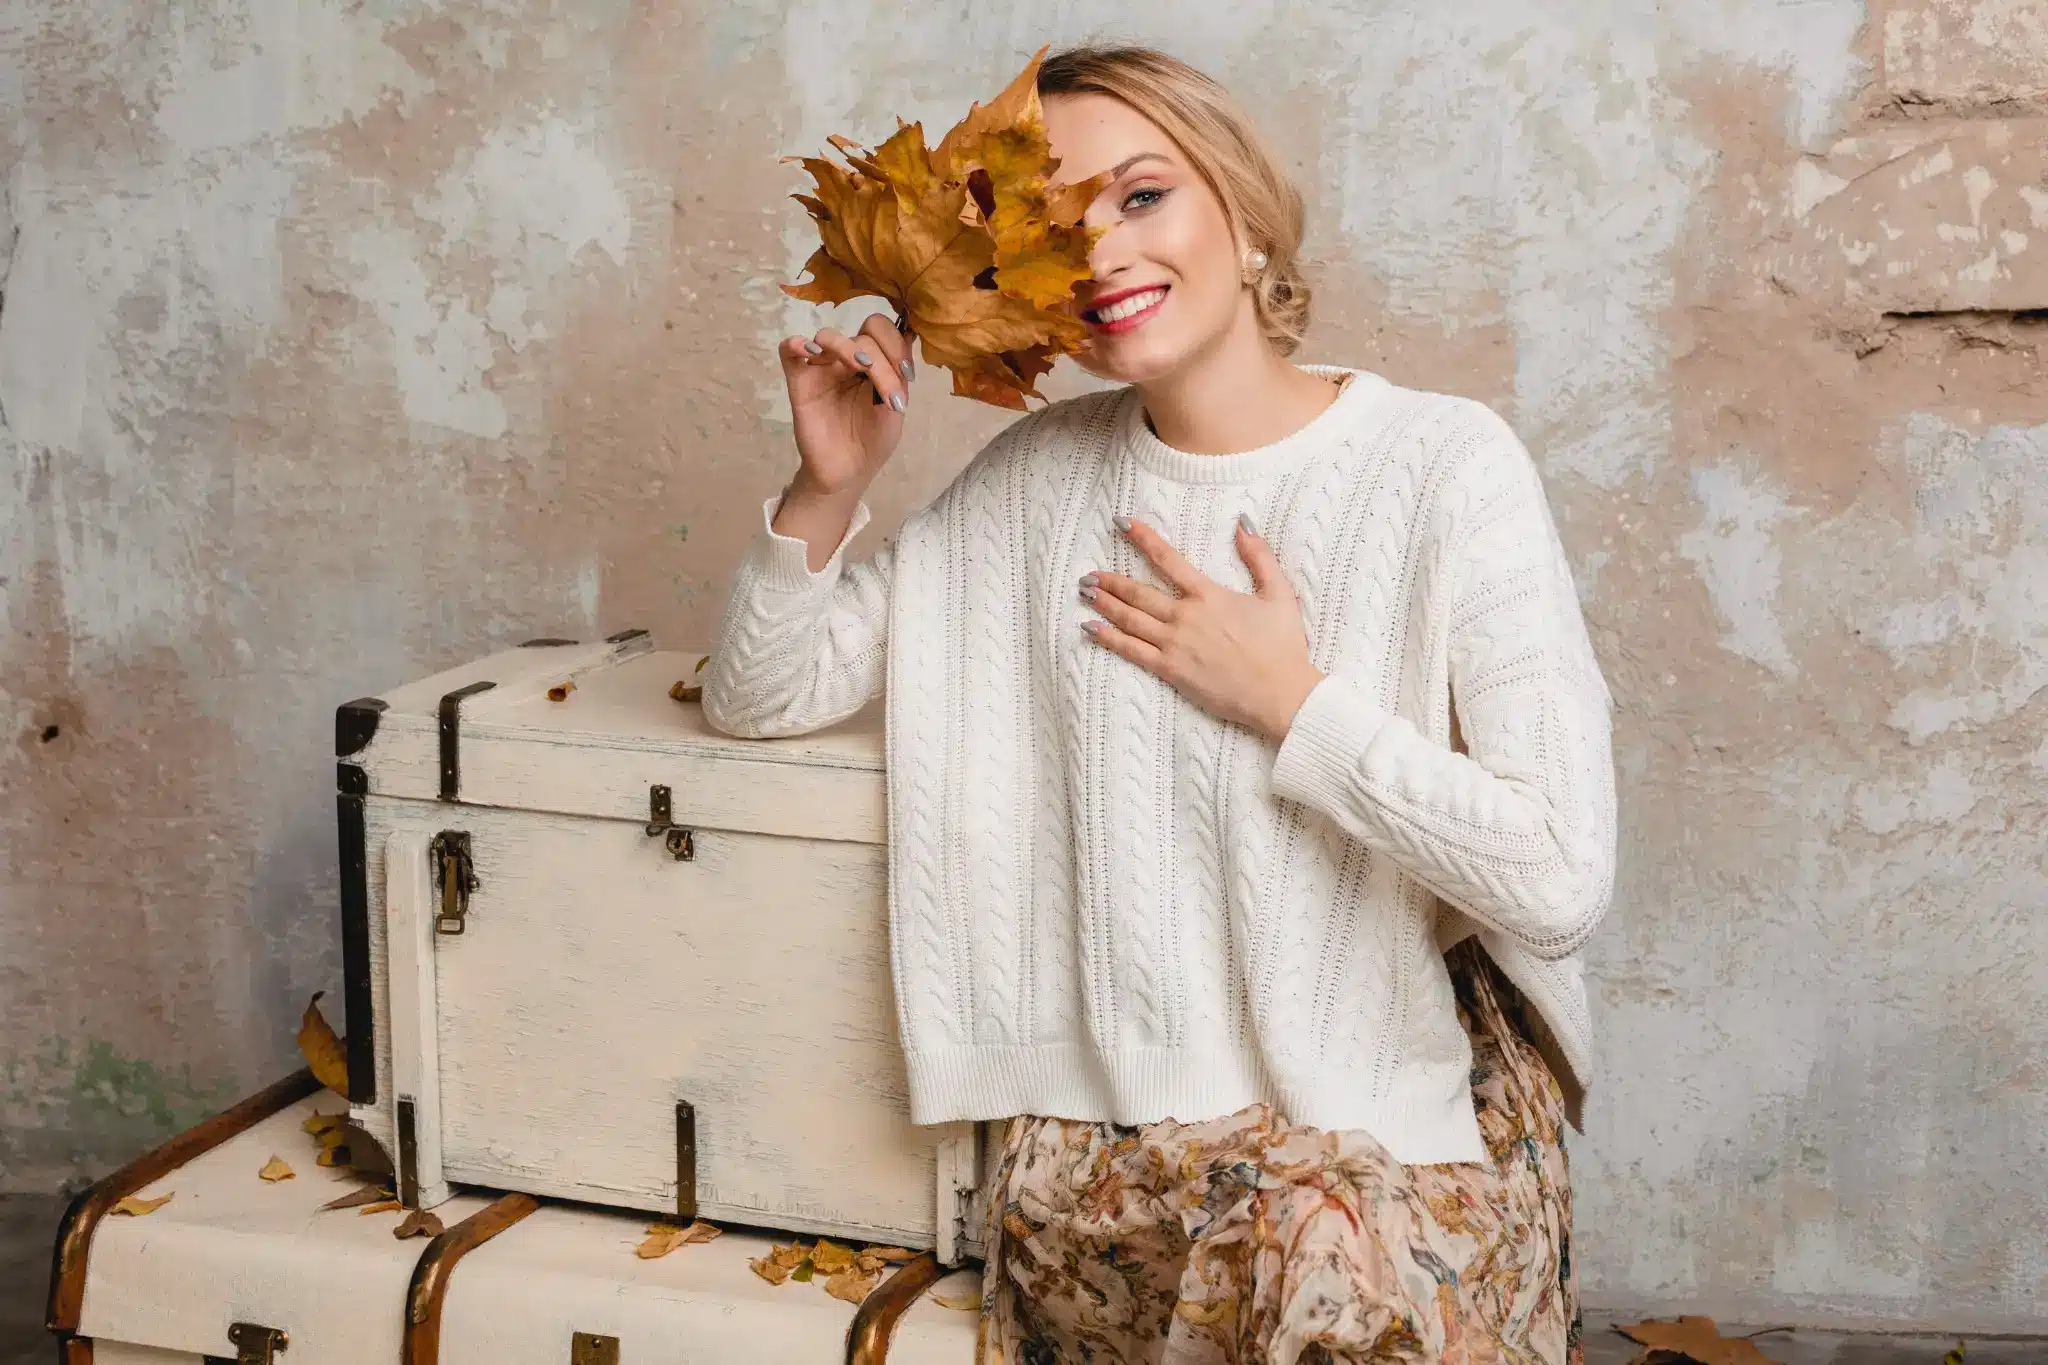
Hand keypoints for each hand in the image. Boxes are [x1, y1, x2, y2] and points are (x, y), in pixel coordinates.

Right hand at [778, 312, 914, 499]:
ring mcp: (822, 369)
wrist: (848, 472)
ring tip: (861, 367)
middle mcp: (847, 361)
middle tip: (888, 392)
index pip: (881, 332)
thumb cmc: (873, 441)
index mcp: (874, 363)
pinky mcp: (799, 382)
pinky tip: (812, 352)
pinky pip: (788, 351)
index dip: (895, 344)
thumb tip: (907, 339)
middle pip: (862, 336)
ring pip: (828, 336)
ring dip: (847, 346)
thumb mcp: (895, 410)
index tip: (906, 374)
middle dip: (881, 360)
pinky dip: (796, 344)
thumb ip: (898, 377)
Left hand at [1080, 515, 1324, 743]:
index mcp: (1208, 595)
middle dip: (1110, 581)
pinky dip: (1109, 639)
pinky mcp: (1171, 671)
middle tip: (1088, 574)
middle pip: (1138, 593)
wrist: (1280, 694)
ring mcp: (1175, 644)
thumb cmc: (1283, 646)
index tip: (1121, 523)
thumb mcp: (1279, 593)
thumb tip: (1243, 523)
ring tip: (1085, 593)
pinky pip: (1132, 652)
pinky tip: (1090, 629)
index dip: (1142, 538)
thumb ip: (1259, 556)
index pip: (1167, 559)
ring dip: (1105, 604)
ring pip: (1130, 619)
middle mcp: (1185, 616)